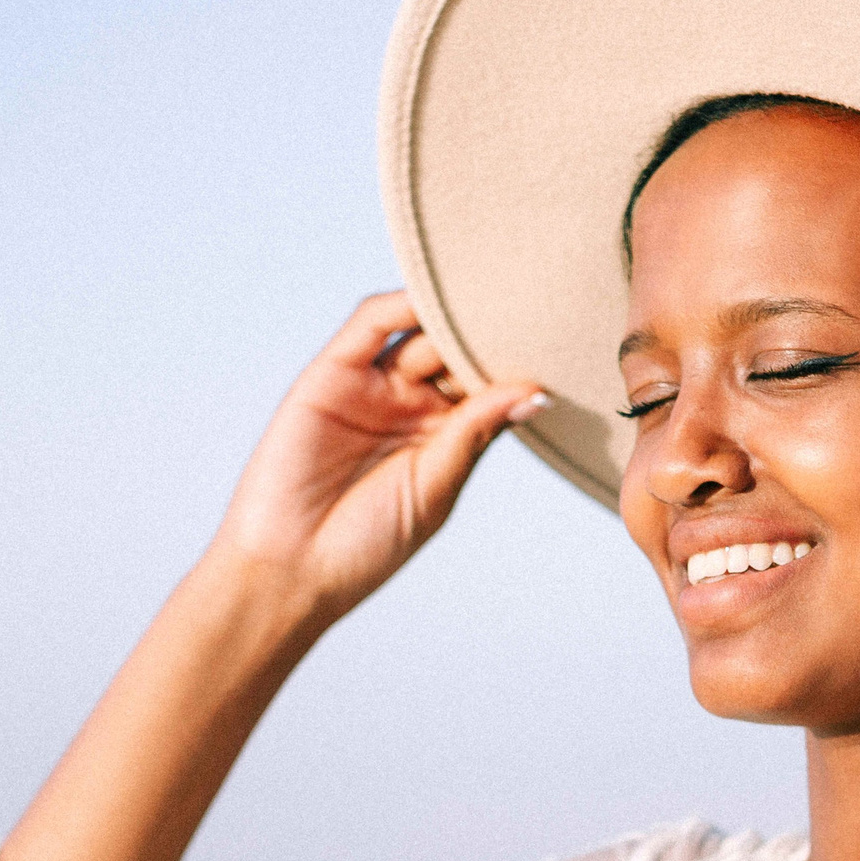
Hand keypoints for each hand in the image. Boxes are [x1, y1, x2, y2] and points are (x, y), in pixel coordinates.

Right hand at [211, 291, 547, 621]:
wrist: (293, 568)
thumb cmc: (368, 544)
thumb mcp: (436, 486)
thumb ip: (476, 432)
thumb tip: (537, 391)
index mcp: (446, 435)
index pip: (491, 384)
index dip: (522, 364)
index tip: (566, 342)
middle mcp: (411, 404)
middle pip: (460, 348)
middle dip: (494, 328)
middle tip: (540, 301)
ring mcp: (372, 385)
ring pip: (420, 329)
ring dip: (455, 310)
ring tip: (496, 291)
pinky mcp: (332, 372)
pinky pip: (369, 324)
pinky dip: (402, 303)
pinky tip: (437, 294)